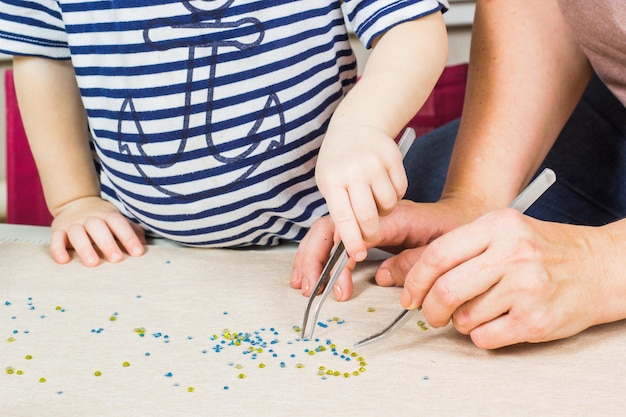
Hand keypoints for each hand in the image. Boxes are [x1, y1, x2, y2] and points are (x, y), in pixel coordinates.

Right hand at [50, 196, 145, 265]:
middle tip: (116, 258)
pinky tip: (64, 260)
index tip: (137, 252)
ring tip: (93, 263)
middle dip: (107, 243)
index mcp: (107, 215)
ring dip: (85, 248)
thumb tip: (144, 243)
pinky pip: (56, 239)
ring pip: (77, 233)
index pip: (119, 224)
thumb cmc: (102, 217)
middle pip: (98, 228)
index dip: (129, 237)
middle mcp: (90, 218)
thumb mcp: (117, 219)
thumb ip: (131, 230)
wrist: (76, 203)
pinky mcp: (58, 230)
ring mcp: (73, 223)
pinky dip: (58, 249)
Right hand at [291, 200, 466, 300]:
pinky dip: (317, 256)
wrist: (462, 214)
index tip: (339, 288)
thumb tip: (380, 276)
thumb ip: (415, 262)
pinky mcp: (362, 229)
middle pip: (330, 228)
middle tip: (309, 289)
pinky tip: (309, 275)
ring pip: (326, 232)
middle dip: (314, 258)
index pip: (354, 234)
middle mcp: (371, 215)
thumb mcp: (443, 247)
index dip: (340, 261)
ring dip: (309, 257)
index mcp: (391, 217)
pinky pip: (333, 239)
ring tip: (302, 285)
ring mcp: (364, 220)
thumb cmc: (455, 230)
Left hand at [315, 124, 407, 262]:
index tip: (358, 255)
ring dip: (384, 210)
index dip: (352, 241)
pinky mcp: (393, 156)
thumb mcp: (328, 184)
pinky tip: (383, 185)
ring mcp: (374, 162)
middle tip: (370, 235)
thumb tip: (347, 243)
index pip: (344, 218)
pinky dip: (395, 194)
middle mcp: (353, 171)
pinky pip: (401, 189)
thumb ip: (339, 210)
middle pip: (369, 216)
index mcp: (332, 181)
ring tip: (374, 200)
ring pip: (389, 204)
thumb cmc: (338, 163)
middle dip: (371, 232)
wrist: (354, 127)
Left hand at [400, 208, 619, 348]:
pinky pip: (484, 337)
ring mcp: (526, 288)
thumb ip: (461, 248)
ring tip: (478, 312)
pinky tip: (496, 323)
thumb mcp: (505, 232)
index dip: (415, 279)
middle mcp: (512, 254)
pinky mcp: (536, 320)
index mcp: (498, 226)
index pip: (438, 254)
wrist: (602, 267)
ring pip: (464, 317)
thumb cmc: (546, 250)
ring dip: (460, 322)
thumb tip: (407, 274)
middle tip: (431, 313)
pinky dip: (480, 335)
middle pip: (445, 289)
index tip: (409, 294)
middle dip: (429, 309)